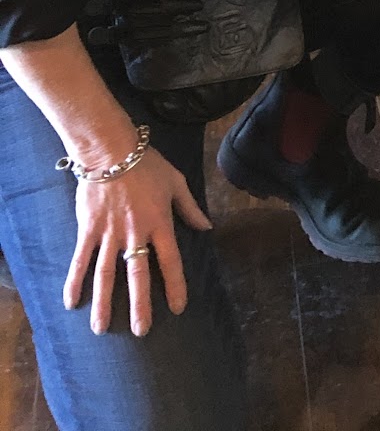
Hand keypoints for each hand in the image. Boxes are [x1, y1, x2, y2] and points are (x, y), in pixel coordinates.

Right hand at [64, 147, 212, 336]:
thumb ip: (190, 208)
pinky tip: (71, 302)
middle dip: (140, 305)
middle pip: (138, 275)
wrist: (111, 149)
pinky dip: (74, 282)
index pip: (170, 260)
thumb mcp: (175, 182)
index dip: (175, 285)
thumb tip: (207, 227)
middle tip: (141, 331)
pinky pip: (81, 260)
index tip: (178, 308)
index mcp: (159, 222)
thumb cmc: (147, 164)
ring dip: (104, 303)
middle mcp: (135, 233)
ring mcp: (109, 233)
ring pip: (106, 274)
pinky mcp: (89, 229)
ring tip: (101, 329)